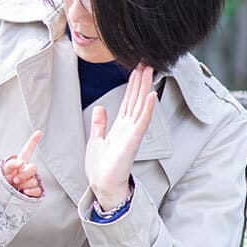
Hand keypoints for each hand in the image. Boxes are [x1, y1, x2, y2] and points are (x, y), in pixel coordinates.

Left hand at [1, 129, 44, 198]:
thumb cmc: (0, 183)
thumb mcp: (2, 171)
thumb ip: (10, 164)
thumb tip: (21, 163)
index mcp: (20, 164)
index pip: (28, 150)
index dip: (33, 141)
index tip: (38, 132)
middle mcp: (27, 171)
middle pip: (33, 168)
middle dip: (25, 174)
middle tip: (15, 179)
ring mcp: (31, 181)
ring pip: (34, 180)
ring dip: (24, 184)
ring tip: (15, 187)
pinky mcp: (33, 192)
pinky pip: (37, 190)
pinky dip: (31, 191)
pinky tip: (25, 193)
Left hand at [85, 64, 156, 212]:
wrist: (103, 184)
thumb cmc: (101, 167)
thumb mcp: (96, 140)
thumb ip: (99, 124)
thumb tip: (100, 108)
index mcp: (120, 127)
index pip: (128, 101)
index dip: (132, 85)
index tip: (136, 69)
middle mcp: (129, 127)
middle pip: (136, 99)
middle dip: (140, 80)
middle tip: (145, 62)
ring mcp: (132, 133)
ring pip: (140, 105)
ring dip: (144, 88)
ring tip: (149, 70)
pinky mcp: (133, 140)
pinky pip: (142, 121)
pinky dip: (147, 108)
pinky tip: (151, 95)